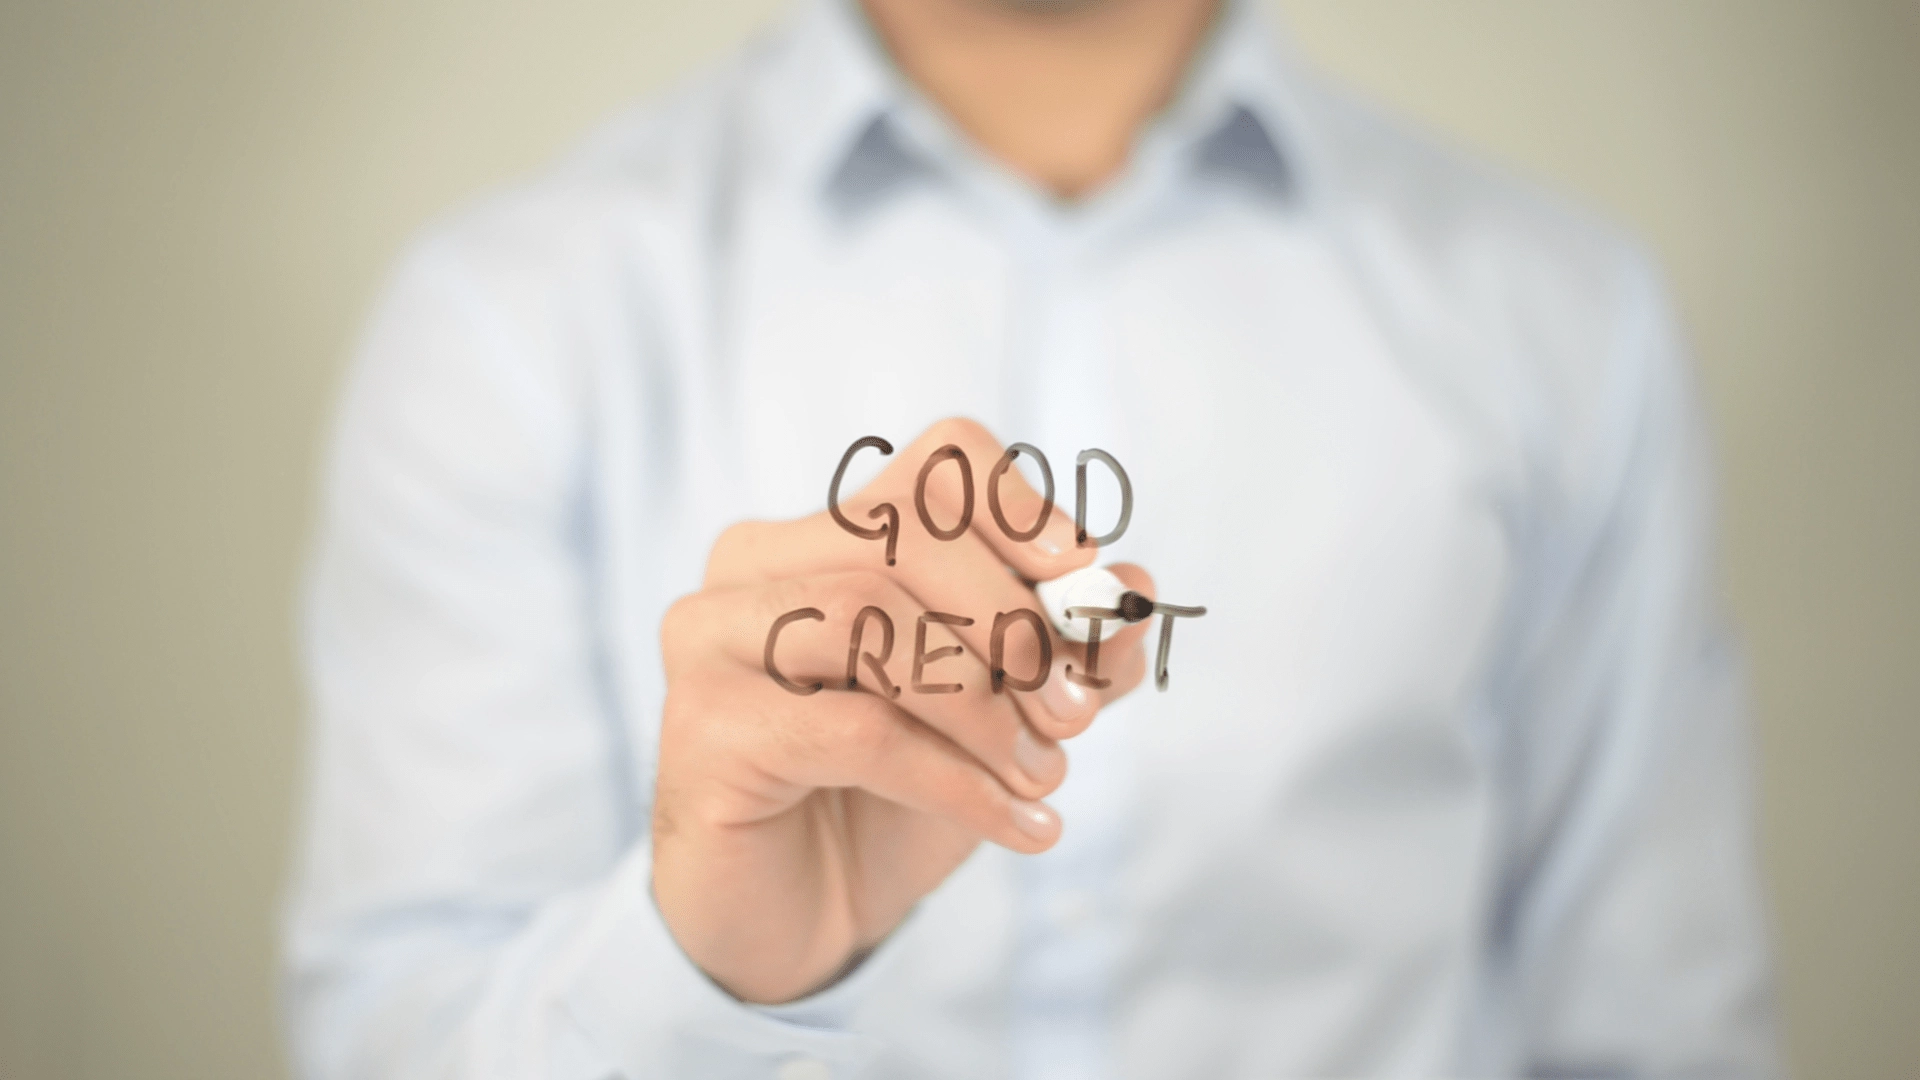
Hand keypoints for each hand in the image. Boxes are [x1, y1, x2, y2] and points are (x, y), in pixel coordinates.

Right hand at [651, 418, 1154, 1003]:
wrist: (801, 917)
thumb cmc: (896, 795)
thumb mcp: (1006, 717)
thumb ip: (1067, 653)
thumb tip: (1131, 589)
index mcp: (829, 533)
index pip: (940, 465)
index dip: (1023, 512)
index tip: (1083, 581)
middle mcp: (755, 563)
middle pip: (907, 533)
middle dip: (1013, 622)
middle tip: (1075, 715)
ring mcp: (712, 637)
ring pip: (869, 616)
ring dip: (982, 704)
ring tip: (1044, 775)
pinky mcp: (703, 728)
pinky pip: (853, 730)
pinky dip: (957, 779)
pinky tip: (1017, 824)